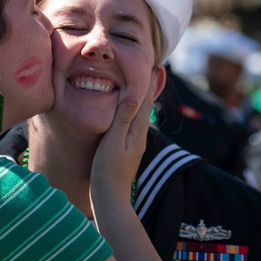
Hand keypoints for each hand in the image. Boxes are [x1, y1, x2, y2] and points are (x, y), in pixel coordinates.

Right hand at [91, 71, 156, 208]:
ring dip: (139, 96)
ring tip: (139, 81)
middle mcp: (139, 134)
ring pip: (138, 113)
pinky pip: (130, 122)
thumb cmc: (108, 171)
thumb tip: (133, 94)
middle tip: (151, 66)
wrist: (110, 198)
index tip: (152, 63)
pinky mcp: (126, 147)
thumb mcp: (113, 142)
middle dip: (147, 86)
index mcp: (138, 130)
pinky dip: (130, 109)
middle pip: (145, 104)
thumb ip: (122, 118)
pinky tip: (126, 109)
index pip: (145, 99)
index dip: (148, 81)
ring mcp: (134, 142)